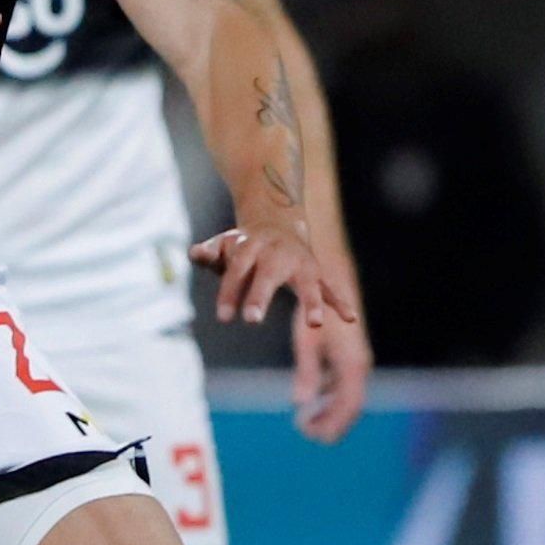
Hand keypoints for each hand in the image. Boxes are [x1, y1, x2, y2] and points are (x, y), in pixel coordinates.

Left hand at [192, 208, 360, 357]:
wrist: (278, 220)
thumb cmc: (244, 244)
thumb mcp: (225, 245)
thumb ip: (211, 253)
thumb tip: (194, 253)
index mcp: (252, 245)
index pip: (238, 269)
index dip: (230, 292)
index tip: (224, 317)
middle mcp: (279, 253)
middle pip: (269, 274)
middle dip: (260, 296)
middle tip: (251, 320)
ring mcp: (301, 262)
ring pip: (308, 282)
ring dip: (312, 303)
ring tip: (315, 324)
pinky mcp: (315, 273)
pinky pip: (329, 289)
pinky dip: (339, 303)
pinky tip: (349, 318)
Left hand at [285, 243, 372, 442]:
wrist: (333, 285)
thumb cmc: (317, 312)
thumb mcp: (308, 341)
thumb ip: (307, 371)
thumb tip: (300, 402)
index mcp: (352, 364)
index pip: (348, 405)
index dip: (333, 423)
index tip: (313, 435)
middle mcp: (358, 366)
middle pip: (350, 405)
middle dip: (332, 422)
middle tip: (308, 434)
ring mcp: (356, 362)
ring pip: (347, 396)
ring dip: (330, 411)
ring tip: (307, 424)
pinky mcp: (349, 357)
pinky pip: (342, 385)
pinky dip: (329, 397)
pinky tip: (311, 401)